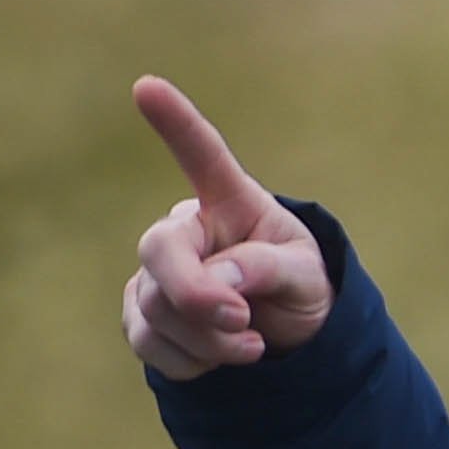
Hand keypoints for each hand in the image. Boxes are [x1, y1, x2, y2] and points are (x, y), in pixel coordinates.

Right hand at [121, 76, 333, 380]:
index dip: (176, 123)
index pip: (202, 157)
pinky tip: (219, 357)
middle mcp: (186, 230)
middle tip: (244, 322)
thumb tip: (222, 277)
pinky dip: (189, 360)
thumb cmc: (298, 289)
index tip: (147, 87)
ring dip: (209, 340)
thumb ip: (269, 268)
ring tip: (253, 344)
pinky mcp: (143, 315)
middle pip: (159, 251)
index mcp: (231, 203)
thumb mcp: (305, 277)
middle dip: (196, 295)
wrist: (283, 338)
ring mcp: (157, 273)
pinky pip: (147, 341)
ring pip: (156, 307)